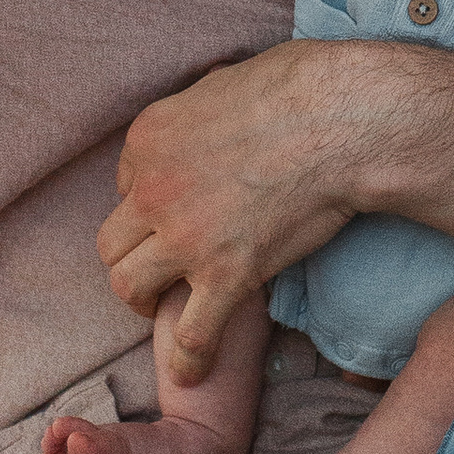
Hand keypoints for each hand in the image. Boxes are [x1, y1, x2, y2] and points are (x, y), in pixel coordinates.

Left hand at [98, 40, 374, 380]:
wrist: (341, 120)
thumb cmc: (300, 88)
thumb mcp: (223, 82)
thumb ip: (200, 110)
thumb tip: (208, 118)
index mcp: (148, 138)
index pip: (126, 185)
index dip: (152, 201)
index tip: (178, 211)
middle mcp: (152, 189)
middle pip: (112, 242)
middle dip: (132, 256)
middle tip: (158, 266)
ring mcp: (185, 236)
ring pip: (128, 286)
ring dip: (143, 300)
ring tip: (163, 308)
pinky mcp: (225, 275)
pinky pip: (191, 332)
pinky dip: (189, 357)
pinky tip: (193, 372)